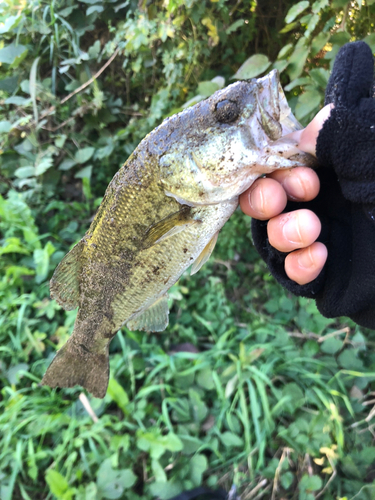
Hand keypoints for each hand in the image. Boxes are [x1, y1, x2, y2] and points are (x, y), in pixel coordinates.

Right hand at [240, 104, 332, 284]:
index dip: (276, 158)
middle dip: (264, 195)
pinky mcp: (321, 275)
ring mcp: (317, 239)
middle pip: (264, 196)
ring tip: (310, 229)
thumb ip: (348, 139)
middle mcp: (319, 202)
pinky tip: (318, 256)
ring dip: (282, 230)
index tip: (294, 154)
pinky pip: (290, 272)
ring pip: (271, 234)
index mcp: (332, 169)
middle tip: (282, 196)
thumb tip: (310, 127)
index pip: (285, 157)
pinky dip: (297, 266)